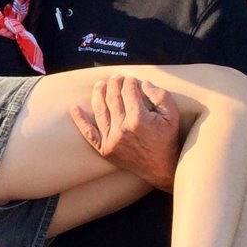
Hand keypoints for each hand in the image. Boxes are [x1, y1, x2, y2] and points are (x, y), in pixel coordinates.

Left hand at [70, 77, 179, 191]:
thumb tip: (143, 83)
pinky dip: (80, 121)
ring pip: (100, 110)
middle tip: (115, 78)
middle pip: (113, 98)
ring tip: (99, 85)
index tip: (130, 79)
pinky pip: (89, 133)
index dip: (128, 82)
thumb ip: (160, 95)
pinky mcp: (105, 149)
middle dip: (113, 84)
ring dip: (98, 94)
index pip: (128, 92)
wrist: (162, 168)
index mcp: (139, 119)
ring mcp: (112, 140)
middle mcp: (123, 129)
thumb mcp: (172, 115)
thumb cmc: (168, 139)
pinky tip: (74, 109)